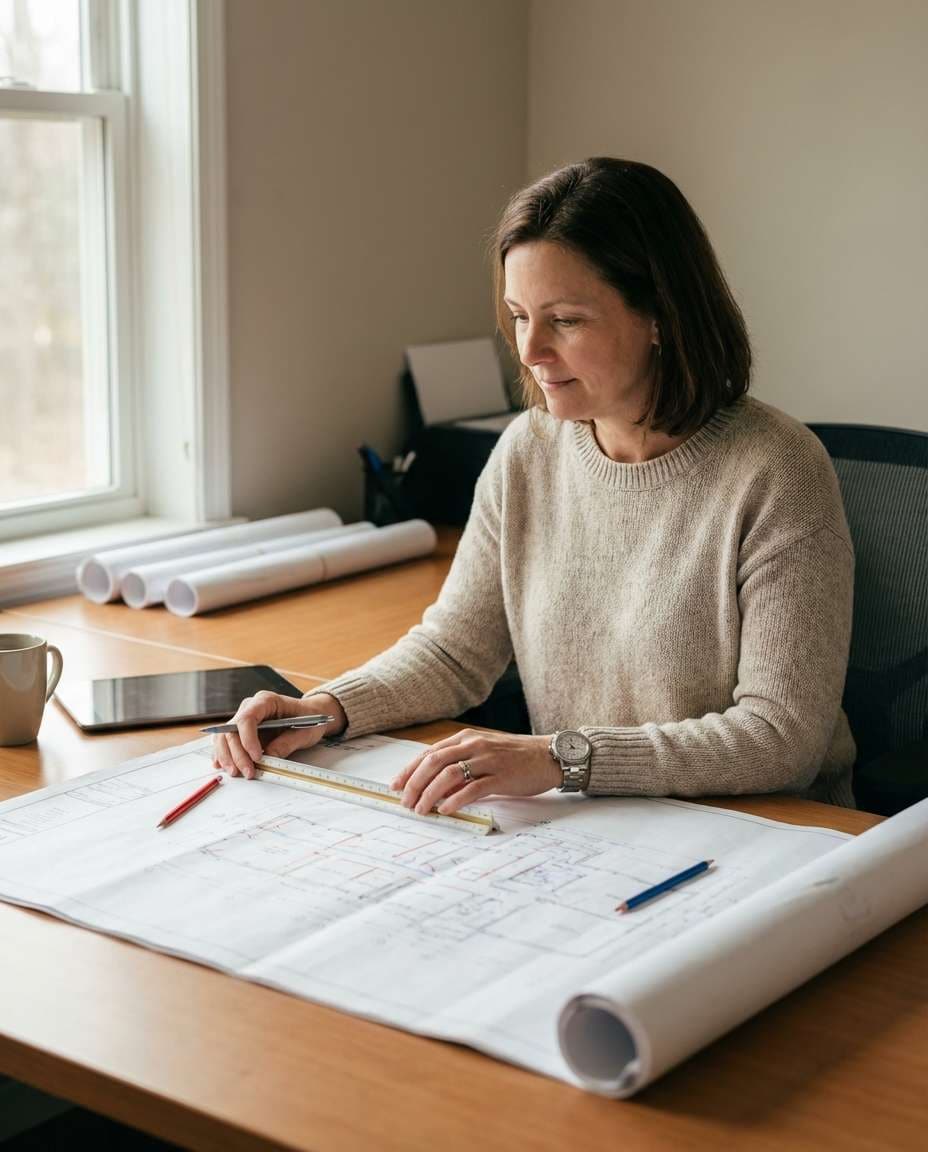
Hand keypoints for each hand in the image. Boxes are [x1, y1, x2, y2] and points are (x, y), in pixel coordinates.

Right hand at [212, 691, 345, 778]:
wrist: (311, 715)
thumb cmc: (309, 718)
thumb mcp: (306, 731)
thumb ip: (288, 743)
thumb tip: (269, 756)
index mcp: (266, 701)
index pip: (247, 718)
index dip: (248, 739)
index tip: (258, 757)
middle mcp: (250, 708)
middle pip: (232, 730)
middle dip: (238, 754)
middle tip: (248, 772)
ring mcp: (243, 720)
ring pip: (224, 737)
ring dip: (228, 757)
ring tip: (237, 773)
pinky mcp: (241, 732)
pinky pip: (226, 743)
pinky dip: (223, 755)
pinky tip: (223, 767)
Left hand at [390, 728, 560, 815]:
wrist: (549, 756)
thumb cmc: (515, 757)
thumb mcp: (484, 753)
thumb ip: (461, 765)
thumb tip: (435, 787)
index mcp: (467, 738)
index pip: (430, 753)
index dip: (410, 770)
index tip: (396, 786)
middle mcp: (474, 745)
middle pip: (434, 762)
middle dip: (415, 783)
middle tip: (405, 801)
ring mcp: (488, 760)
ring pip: (449, 774)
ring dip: (430, 793)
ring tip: (421, 809)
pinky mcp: (502, 776)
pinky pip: (473, 788)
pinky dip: (456, 799)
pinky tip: (446, 809)